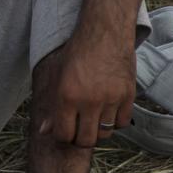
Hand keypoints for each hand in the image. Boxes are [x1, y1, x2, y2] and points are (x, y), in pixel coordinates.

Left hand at [35, 28, 136, 148]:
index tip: (66, 130)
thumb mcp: (57, 77)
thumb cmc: (77, 53)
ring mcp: (111, 98)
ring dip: (98, 130)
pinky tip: (110, 113)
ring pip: (105, 133)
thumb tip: (44, 131)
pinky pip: (123, 122)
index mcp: (67, 96)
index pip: (64, 135)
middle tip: (80, 129)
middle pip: (86, 140)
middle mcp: (89, 100)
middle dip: (80, 138)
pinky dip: (116, 122)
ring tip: (95, 120)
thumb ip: (52, 107)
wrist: (105, 33)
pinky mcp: (128, 94)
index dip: (63, 136)